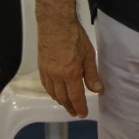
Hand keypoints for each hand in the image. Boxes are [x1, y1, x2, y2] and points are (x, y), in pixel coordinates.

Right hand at [35, 0, 102, 116]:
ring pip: (53, 93)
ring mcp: (47, 72)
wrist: (55, 24)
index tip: (82, 114)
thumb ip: (92, 74)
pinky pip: (46, 85)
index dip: (80, 107)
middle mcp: (56, 76)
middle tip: (76, 112)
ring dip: (60, 101)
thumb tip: (97, 90)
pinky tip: (56, 92)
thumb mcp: (88, 55)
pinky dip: (51, 92)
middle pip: (63, 98)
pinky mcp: (41, 67)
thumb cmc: (75, 36)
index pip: (76, 96)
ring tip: (67, 105)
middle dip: (70, 107)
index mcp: (70, 74)